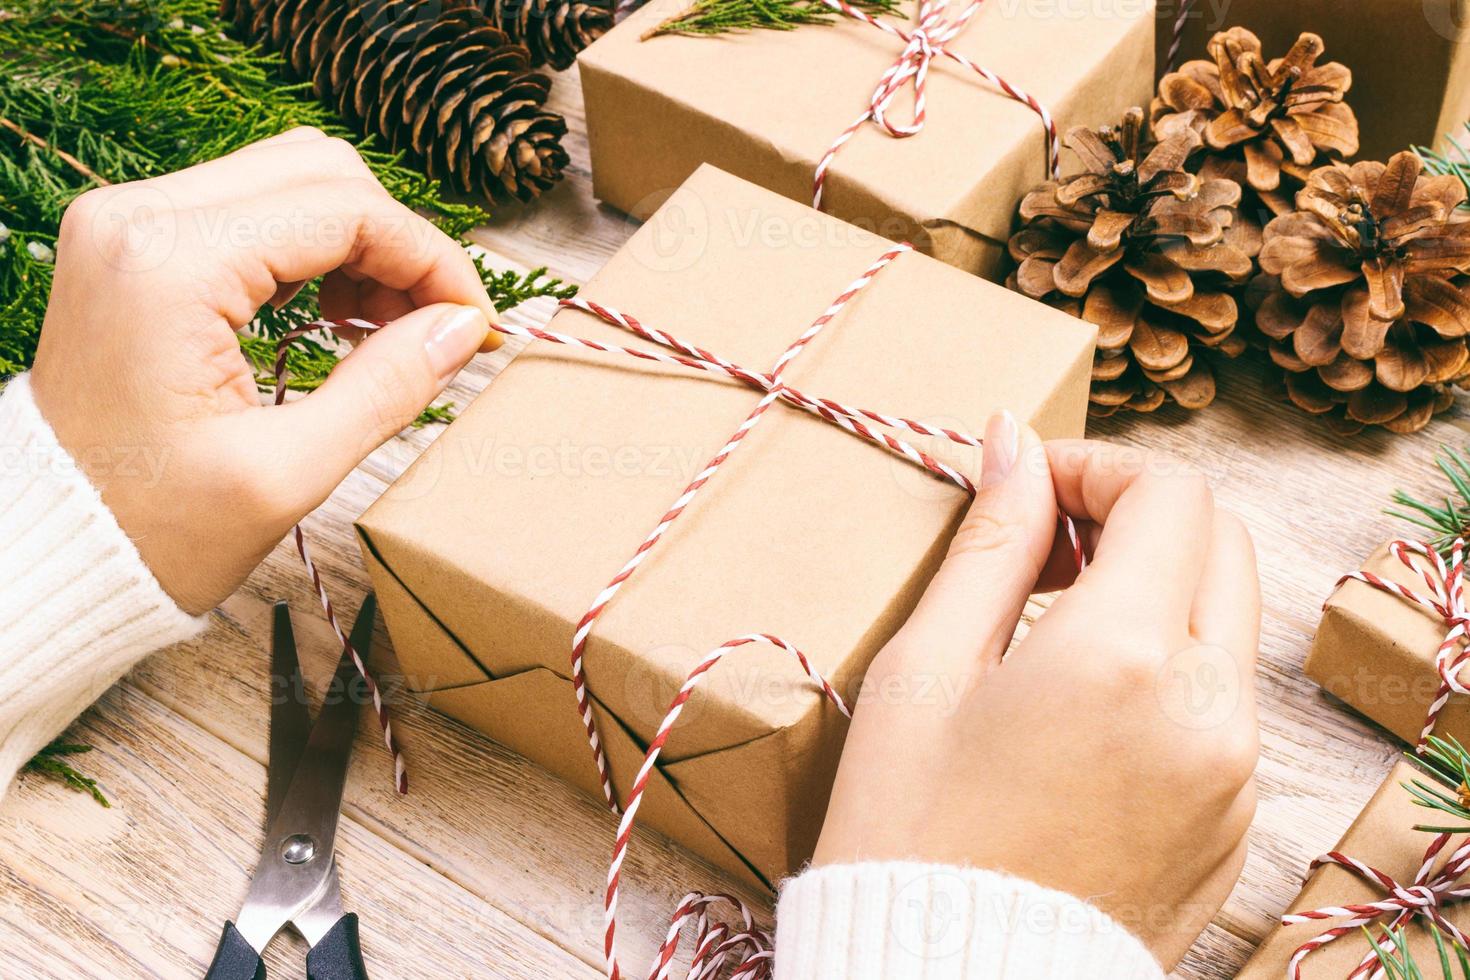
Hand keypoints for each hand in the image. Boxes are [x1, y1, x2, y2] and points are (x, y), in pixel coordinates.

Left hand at [29, 128, 500, 614]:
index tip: (474, 324)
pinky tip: (338, 314)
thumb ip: (388, 387)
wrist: (53, 544)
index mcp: (168, 264)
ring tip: (387, 329)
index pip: (343, 209)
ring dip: (361, 243)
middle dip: (399, 246)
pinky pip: (254, 208)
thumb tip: (463, 327)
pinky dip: (316, 251)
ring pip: (292, 179)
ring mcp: (131, 221)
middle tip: (438, 328)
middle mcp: (139, 216)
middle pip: (322, 172)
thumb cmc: (150, 527)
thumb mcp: (286, 473)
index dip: (430, 259)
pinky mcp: (137, 242)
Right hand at [813, 414, 1259, 967]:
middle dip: (1139, 516)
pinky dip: (1171, 668)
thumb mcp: (926, 669)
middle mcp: (1210, 711)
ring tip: (1053, 625)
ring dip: (1158, 589)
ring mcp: (1236, 773)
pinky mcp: (1234, 820)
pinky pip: (1226, 704)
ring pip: (1229, 622)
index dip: (1096, 467)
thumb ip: (990, 544)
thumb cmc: (911, 832)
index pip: (1168, 495)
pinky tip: (1084, 702)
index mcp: (1126, 659)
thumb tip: (1014, 442)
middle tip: (1046, 544)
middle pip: (1220, 542)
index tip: (1031, 488)